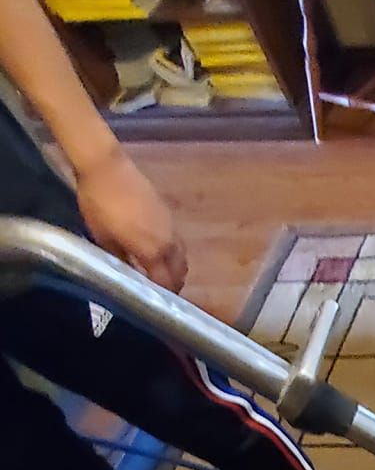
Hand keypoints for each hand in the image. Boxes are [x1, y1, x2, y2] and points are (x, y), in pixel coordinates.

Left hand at [75, 148, 187, 291]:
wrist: (106, 165)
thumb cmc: (99, 203)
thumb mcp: (102, 237)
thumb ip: (119, 260)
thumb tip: (127, 276)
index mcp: (152, 251)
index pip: (166, 283)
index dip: (162, 296)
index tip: (153, 304)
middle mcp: (168, 242)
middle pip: (180, 271)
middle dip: (173, 284)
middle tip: (158, 291)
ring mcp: (171, 226)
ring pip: (181, 256)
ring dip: (174, 268)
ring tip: (159, 272)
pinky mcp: (168, 213)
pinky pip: (176, 240)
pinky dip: (171, 251)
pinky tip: (155, 250)